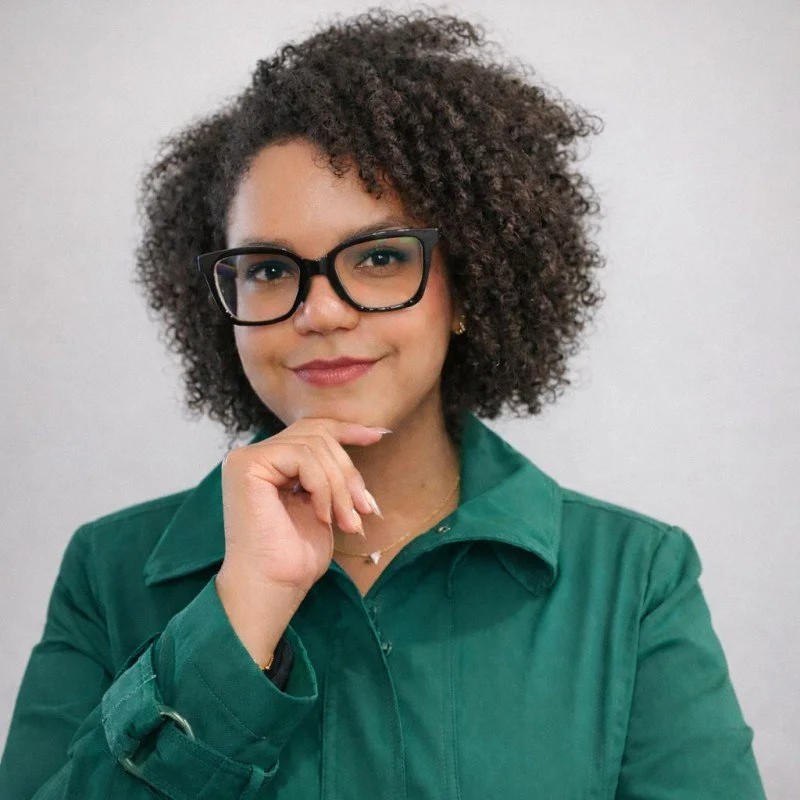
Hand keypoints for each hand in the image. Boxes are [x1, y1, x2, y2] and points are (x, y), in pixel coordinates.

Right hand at [218, 416, 387, 593]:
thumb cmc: (297, 556)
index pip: (311, 430)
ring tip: (347, 521)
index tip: (378, 435)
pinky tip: (322, 516)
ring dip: (340, 486)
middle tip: (364, 508)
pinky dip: (323, 487)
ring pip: (314, 446)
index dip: (346, 430)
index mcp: (270, 463)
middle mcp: (254, 456)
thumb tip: (370, 433)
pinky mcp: (247, 466)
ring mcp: (247, 458)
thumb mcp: (324, 502)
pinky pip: (304, 458)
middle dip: (348, 471)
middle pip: (317, 435)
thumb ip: (331, 470)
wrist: (274, 587)